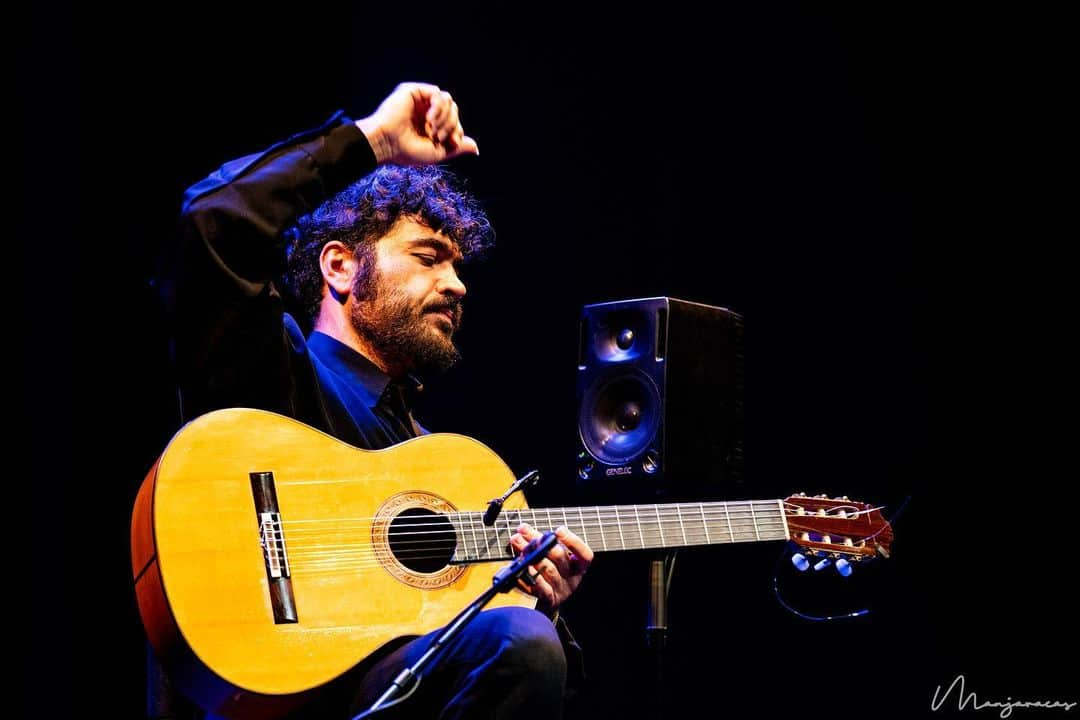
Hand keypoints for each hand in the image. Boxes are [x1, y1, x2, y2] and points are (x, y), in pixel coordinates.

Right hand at [355, 82, 478, 164]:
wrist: (387, 144)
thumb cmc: (407, 151)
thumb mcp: (438, 153)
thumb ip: (456, 148)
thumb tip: (476, 149)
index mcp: (431, 125)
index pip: (455, 122)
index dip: (457, 132)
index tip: (451, 143)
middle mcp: (426, 111)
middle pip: (454, 110)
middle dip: (452, 125)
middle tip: (438, 137)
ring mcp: (420, 101)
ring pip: (448, 100)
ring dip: (445, 117)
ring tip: (433, 129)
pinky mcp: (413, 91)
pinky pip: (437, 93)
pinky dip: (438, 107)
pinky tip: (429, 119)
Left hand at [509, 524, 592, 614]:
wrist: (546, 599)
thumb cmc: (550, 571)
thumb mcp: (551, 556)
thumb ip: (540, 541)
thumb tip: (523, 529)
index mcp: (578, 567)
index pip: (584, 555)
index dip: (573, 541)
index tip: (558, 530)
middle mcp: (572, 579)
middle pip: (561, 557)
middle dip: (543, 543)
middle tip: (526, 533)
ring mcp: (561, 590)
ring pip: (548, 570)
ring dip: (532, 555)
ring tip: (519, 545)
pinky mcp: (547, 600)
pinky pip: (538, 587)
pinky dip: (528, 575)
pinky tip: (519, 567)